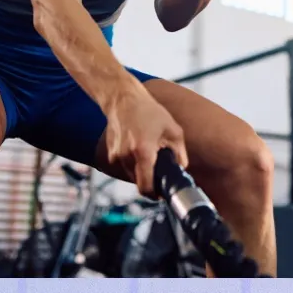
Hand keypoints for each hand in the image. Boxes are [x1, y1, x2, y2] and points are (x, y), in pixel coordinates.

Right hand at [103, 83, 187, 197]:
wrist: (123, 99)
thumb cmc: (149, 111)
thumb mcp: (173, 130)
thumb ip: (180, 154)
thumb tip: (182, 169)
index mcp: (143, 152)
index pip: (146, 187)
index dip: (155, 194)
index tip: (161, 193)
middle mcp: (126, 156)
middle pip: (139, 182)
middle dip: (150, 179)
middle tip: (159, 167)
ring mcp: (116, 156)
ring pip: (131, 175)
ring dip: (141, 169)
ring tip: (148, 151)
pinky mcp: (111, 153)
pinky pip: (124, 166)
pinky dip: (132, 162)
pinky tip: (137, 147)